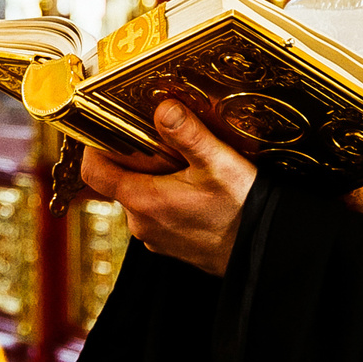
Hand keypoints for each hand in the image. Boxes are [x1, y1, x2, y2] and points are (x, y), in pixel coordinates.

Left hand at [79, 100, 255, 276]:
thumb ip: (188, 134)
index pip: (95, 171)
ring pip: (140, 197)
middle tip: (159, 136)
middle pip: (119, 181)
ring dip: (153, 177)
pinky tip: (195, 186)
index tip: (107, 125)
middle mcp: (142, 224)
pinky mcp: (172, 244)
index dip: (96, 145)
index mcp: (144, 202)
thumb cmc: (244, 210)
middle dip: (133, 157)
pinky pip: (157, 213)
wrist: (268, 252)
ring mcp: (156, 237)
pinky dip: (167, 196)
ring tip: (183, 161)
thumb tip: (163, 109)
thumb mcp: (219, 164)